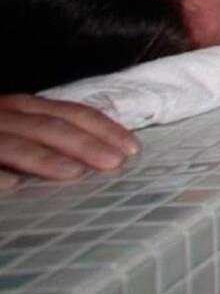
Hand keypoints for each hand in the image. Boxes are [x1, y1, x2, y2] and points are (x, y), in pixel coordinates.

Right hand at [0, 94, 139, 188]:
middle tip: (114, 163)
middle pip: (48, 126)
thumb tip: (99, 154)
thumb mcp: (18, 127)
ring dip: (45, 157)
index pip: (70, 114)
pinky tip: (12, 185)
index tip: (132, 148)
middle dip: (84, 144)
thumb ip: (48, 135)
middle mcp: (4, 115)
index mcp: (23, 108)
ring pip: (13, 144)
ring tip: (74, 173)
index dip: (103, 128)